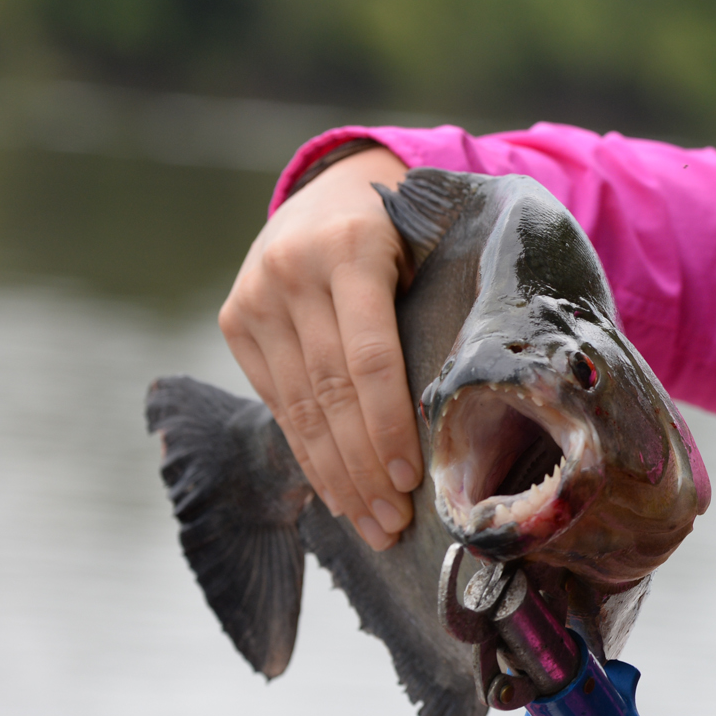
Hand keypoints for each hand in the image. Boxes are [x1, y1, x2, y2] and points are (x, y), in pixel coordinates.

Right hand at [218, 144, 415, 549]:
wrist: (329, 190)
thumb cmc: (407, 233)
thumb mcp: (430, 247)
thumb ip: (445, 306)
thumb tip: (478, 406)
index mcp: (353, 250)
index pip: (370, 356)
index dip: (388, 423)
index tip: (412, 478)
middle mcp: (294, 272)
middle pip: (331, 391)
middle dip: (363, 467)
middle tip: (395, 523)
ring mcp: (257, 298)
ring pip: (299, 406)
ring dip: (336, 475)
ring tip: (372, 525)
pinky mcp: (237, 321)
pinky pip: (277, 403)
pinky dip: (309, 453)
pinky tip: (337, 493)